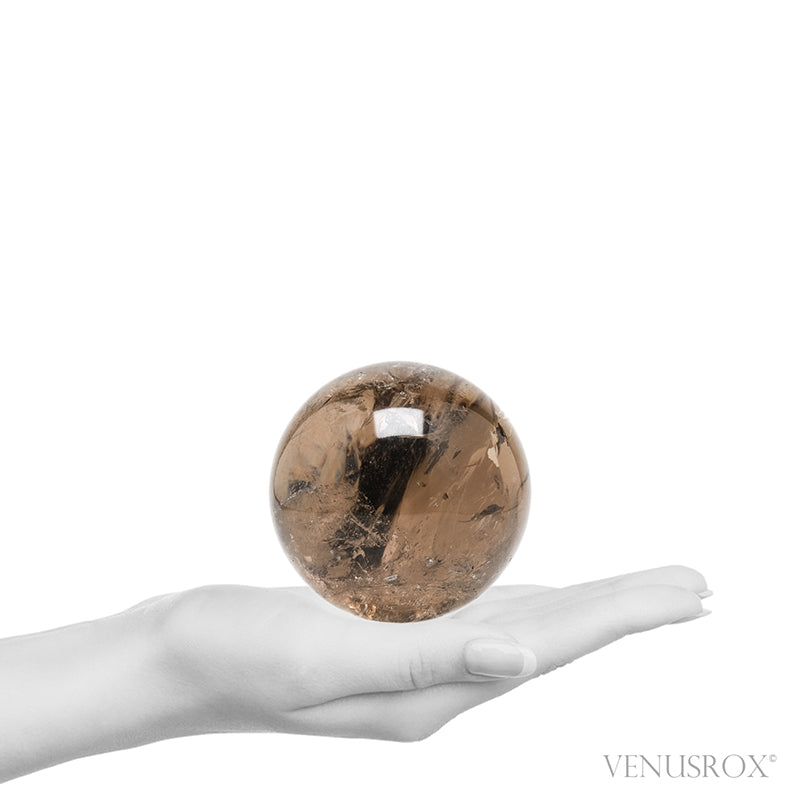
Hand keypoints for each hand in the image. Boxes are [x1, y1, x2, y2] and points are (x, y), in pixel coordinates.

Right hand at [152, 564, 710, 741]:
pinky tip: (542, 593)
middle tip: (693, 587)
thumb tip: (524, 663)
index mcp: (433, 691)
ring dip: (587, 604)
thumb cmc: (241, 655)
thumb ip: (426, 662)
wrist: (183, 654)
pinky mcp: (392, 635)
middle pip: (556, 638)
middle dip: (627, 610)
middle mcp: (438, 680)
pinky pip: (481, 614)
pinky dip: (530, 598)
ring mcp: (416, 659)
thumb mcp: (327, 662)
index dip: (625, 616)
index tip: (690, 595)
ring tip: (638, 592)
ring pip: (526, 626)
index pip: (554, 647)